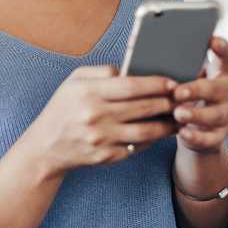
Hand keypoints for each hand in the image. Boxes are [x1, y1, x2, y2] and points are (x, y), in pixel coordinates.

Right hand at [18, 65, 180, 177]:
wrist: (45, 147)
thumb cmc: (62, 110)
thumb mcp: (73, 82)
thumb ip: (101, 71)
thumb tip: (129, 70)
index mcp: (89, 93)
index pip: (132, 85)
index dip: (156, 83)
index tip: (172, 82)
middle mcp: (96, 116)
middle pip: (144, 107)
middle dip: (168, 102)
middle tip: (183, 98)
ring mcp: (102, 139)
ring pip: (147, 130)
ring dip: (167, 124)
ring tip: (178, 117)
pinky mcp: (107, 156)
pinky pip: (138, 146)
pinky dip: (152, 139)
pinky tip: (160, 132)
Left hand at [172, 36, 227, 154]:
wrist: (197, 129)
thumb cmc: (186, 96)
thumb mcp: (182, 78)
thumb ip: (170, 64)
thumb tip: (137, 42)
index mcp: (220, 72)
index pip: (225, 56)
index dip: (221, 48)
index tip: (211, 40)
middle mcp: (227, 92)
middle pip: (218, 88)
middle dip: (198, 89)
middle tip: (178, 91)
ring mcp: (226, 114)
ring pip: (215, 114)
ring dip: (196, 114)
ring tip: (178, 113)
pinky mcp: (219, 135)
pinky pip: (210, 138)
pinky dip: (197, 136)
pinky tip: (183, 132)